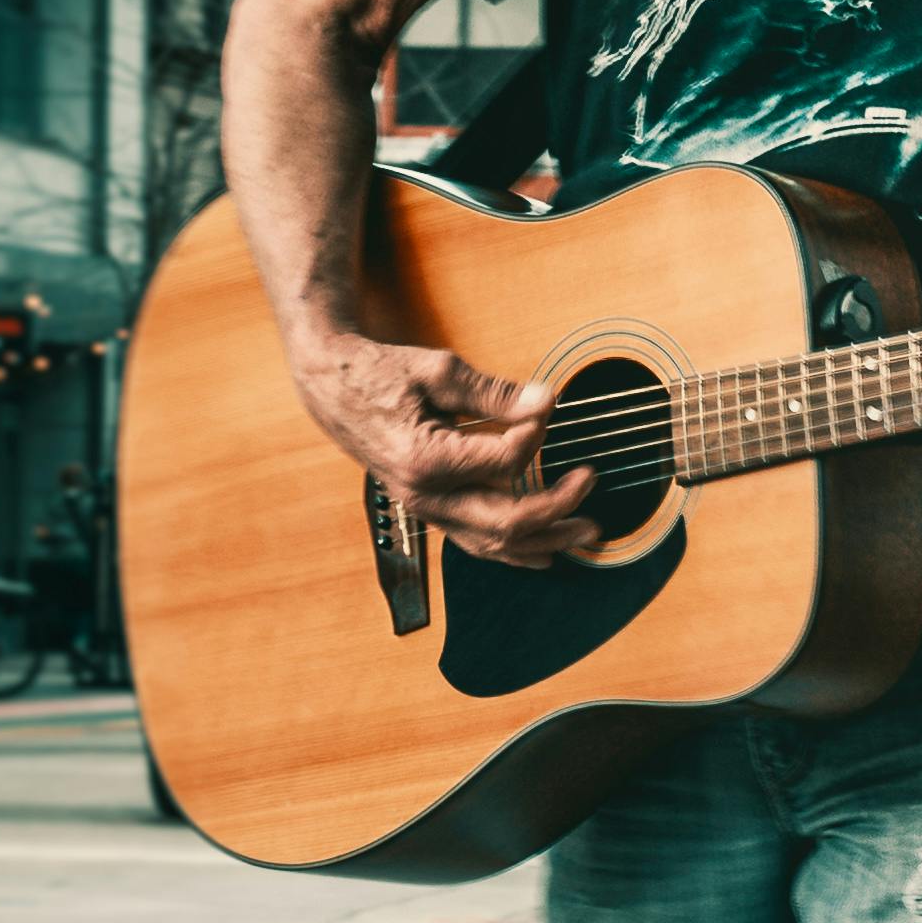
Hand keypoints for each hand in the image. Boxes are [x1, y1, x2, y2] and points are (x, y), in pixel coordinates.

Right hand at [292, 323, 598, 564]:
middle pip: (506, 521)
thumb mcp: (438, 372)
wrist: (331, 388)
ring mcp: (425, 510)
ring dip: (545, 540)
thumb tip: (548, 402)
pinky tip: (546, 551)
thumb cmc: (379, 374)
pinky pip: (476, 542)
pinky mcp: (429, 511)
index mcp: (426, 460)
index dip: (536, 434)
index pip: (506, 461)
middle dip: (557, 507)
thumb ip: (495, 393)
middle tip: (590, 481)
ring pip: (493, 543)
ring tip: (586, 531)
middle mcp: (425, 497)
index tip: (545, 409)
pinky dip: (514, 550)